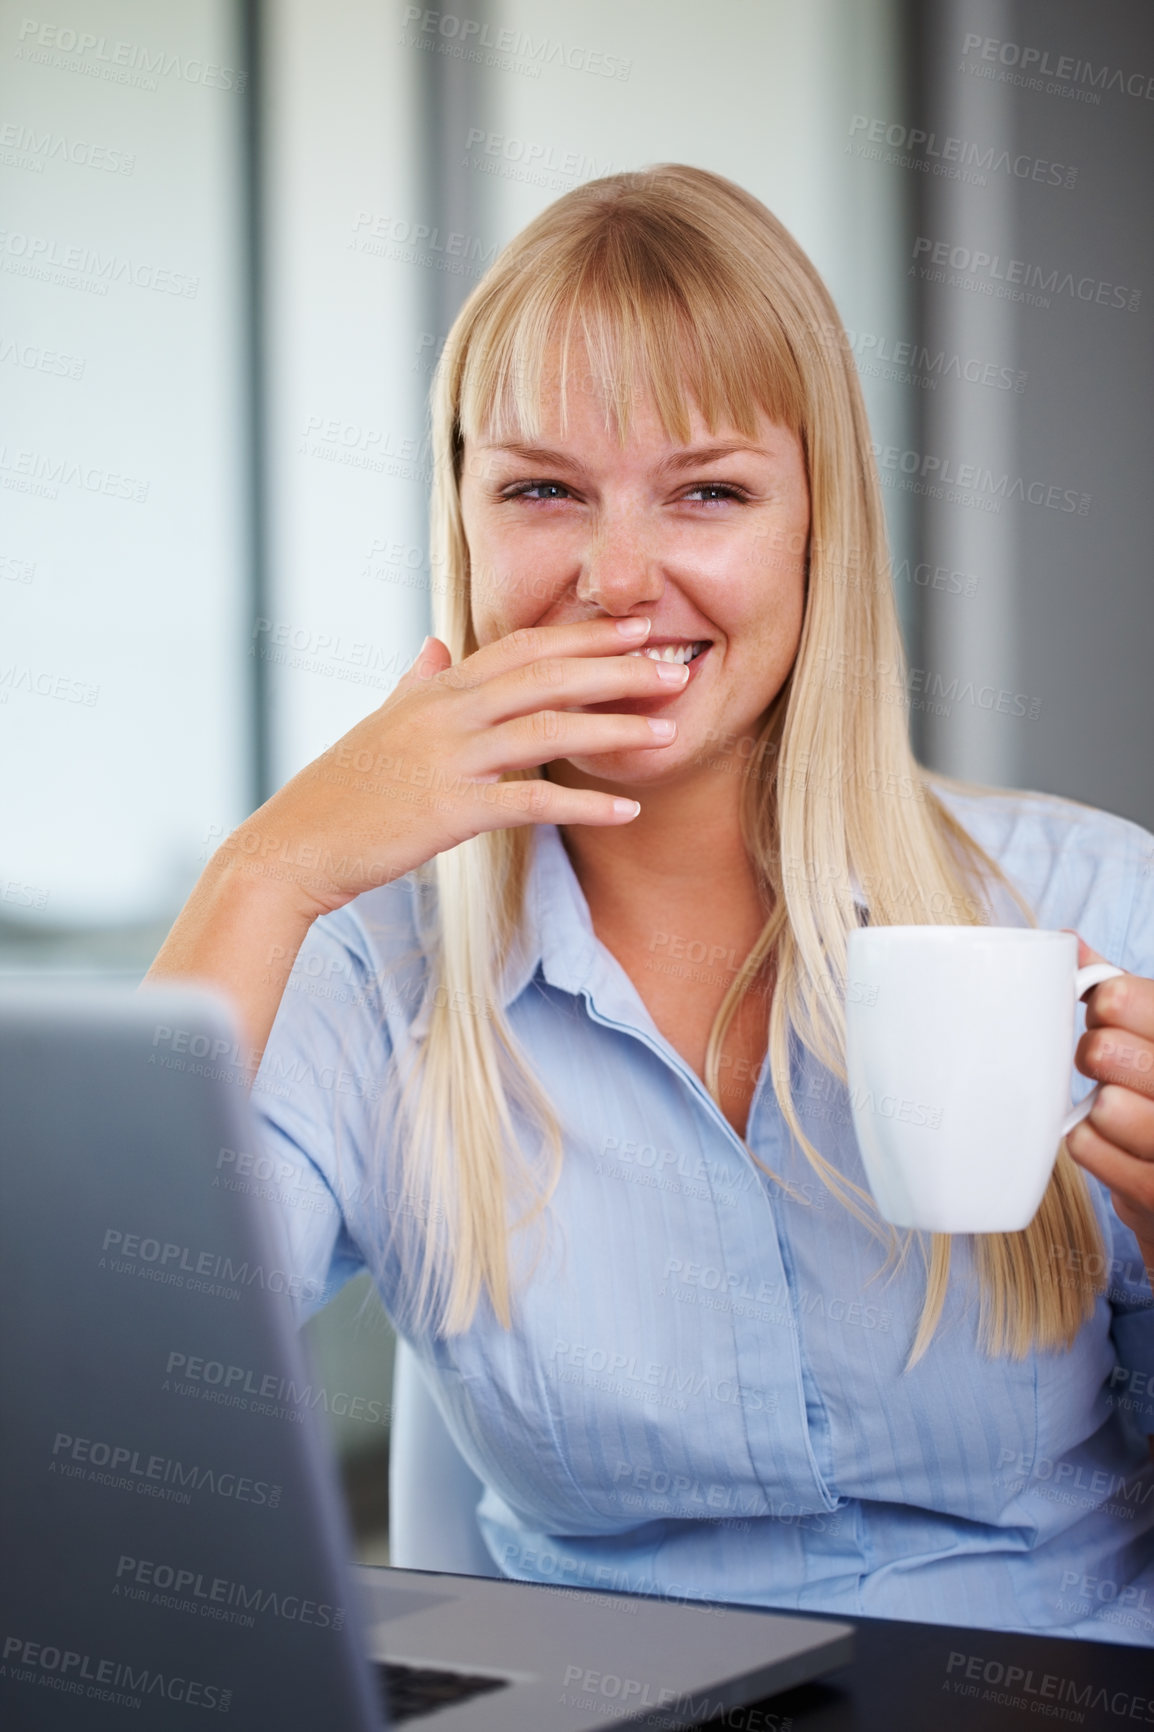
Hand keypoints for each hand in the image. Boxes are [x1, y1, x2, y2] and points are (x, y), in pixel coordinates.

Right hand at [212, 616, 686, 917]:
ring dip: (614, 729)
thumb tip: (432, 645)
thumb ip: (415, 682)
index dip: (584, 636)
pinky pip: (530, 801)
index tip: (636, 629)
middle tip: (676, 666)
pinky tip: (627, 811)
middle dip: (617, 670)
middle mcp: (446, 711)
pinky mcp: (448, 810)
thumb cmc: (340, 790)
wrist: (295, 846)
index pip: (523, 647)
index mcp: (437, 688)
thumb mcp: (380, 723)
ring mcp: (448, 758)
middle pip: (547, 676)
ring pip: (547, 729)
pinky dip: (583, 804)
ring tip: (669, 732)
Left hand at [1064, 932, 1153, 1282]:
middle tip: (1104, 1060)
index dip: (1111, 1001)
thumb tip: (1068, 942)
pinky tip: (1113, 1142)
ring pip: (1103, 1105)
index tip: (1105, 1009)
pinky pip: (1088, 1146)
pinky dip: (1089, 1142)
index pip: (1141, 1003)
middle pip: (1107, 1052)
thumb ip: (1124, 991)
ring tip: (1117, 1106)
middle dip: (1098, 1053)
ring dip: (1096, 1105)